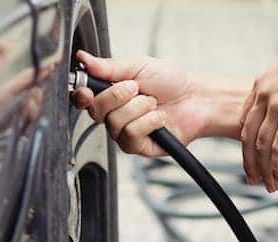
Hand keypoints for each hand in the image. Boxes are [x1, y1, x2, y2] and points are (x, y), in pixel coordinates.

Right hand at [71, 51, 209, 156]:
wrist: (196, 100)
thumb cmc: (170, 82)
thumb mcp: (137, 66)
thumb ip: (108, 66)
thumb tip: (83, 59)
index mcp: (109, 94)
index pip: (83, 99)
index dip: (81, 95)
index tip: (85, 90)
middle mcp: (113, 114)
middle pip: (96, 110)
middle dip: (117, 95)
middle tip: (136, 88)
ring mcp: (123, 132)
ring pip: (114, 123)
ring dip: (138, 108)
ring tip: (153, 103)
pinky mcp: (136, 146)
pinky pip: (130, 135)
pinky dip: (148, 122)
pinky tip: (159, 118)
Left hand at [240, 28, 277, 191]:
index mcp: (263, 81)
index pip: (245, 118)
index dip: (247, 141)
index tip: (251, 155)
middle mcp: (265, 93)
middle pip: (248, 135)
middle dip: (249, 161)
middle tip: (252, 178)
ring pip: (261, 146)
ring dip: (263, 170)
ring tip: (268, 186)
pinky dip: (276, 169)